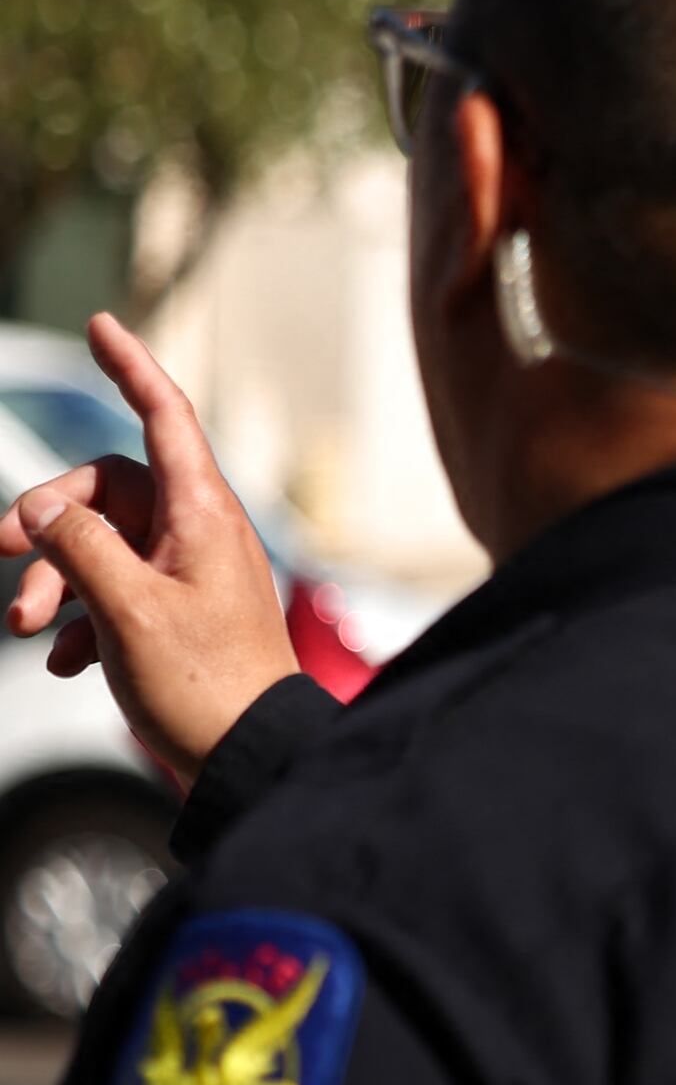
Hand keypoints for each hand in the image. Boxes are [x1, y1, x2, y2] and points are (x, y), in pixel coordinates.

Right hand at [0, 316, 298, 783]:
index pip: (165, 419)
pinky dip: (74, 621)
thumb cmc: (204, 688)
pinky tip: (63, 662)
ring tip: (20, 628)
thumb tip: (41, 507)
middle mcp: (198, 535)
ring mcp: (184, 576)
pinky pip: (106, 593)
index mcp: (203, 516)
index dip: (132, 368)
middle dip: (43, 518)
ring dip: (48, 580)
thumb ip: (80, 549)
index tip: (100, 323)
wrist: (244, 762)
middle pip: (103, 488)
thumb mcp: (128, 611)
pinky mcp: (171, 618)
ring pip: (95, 544)